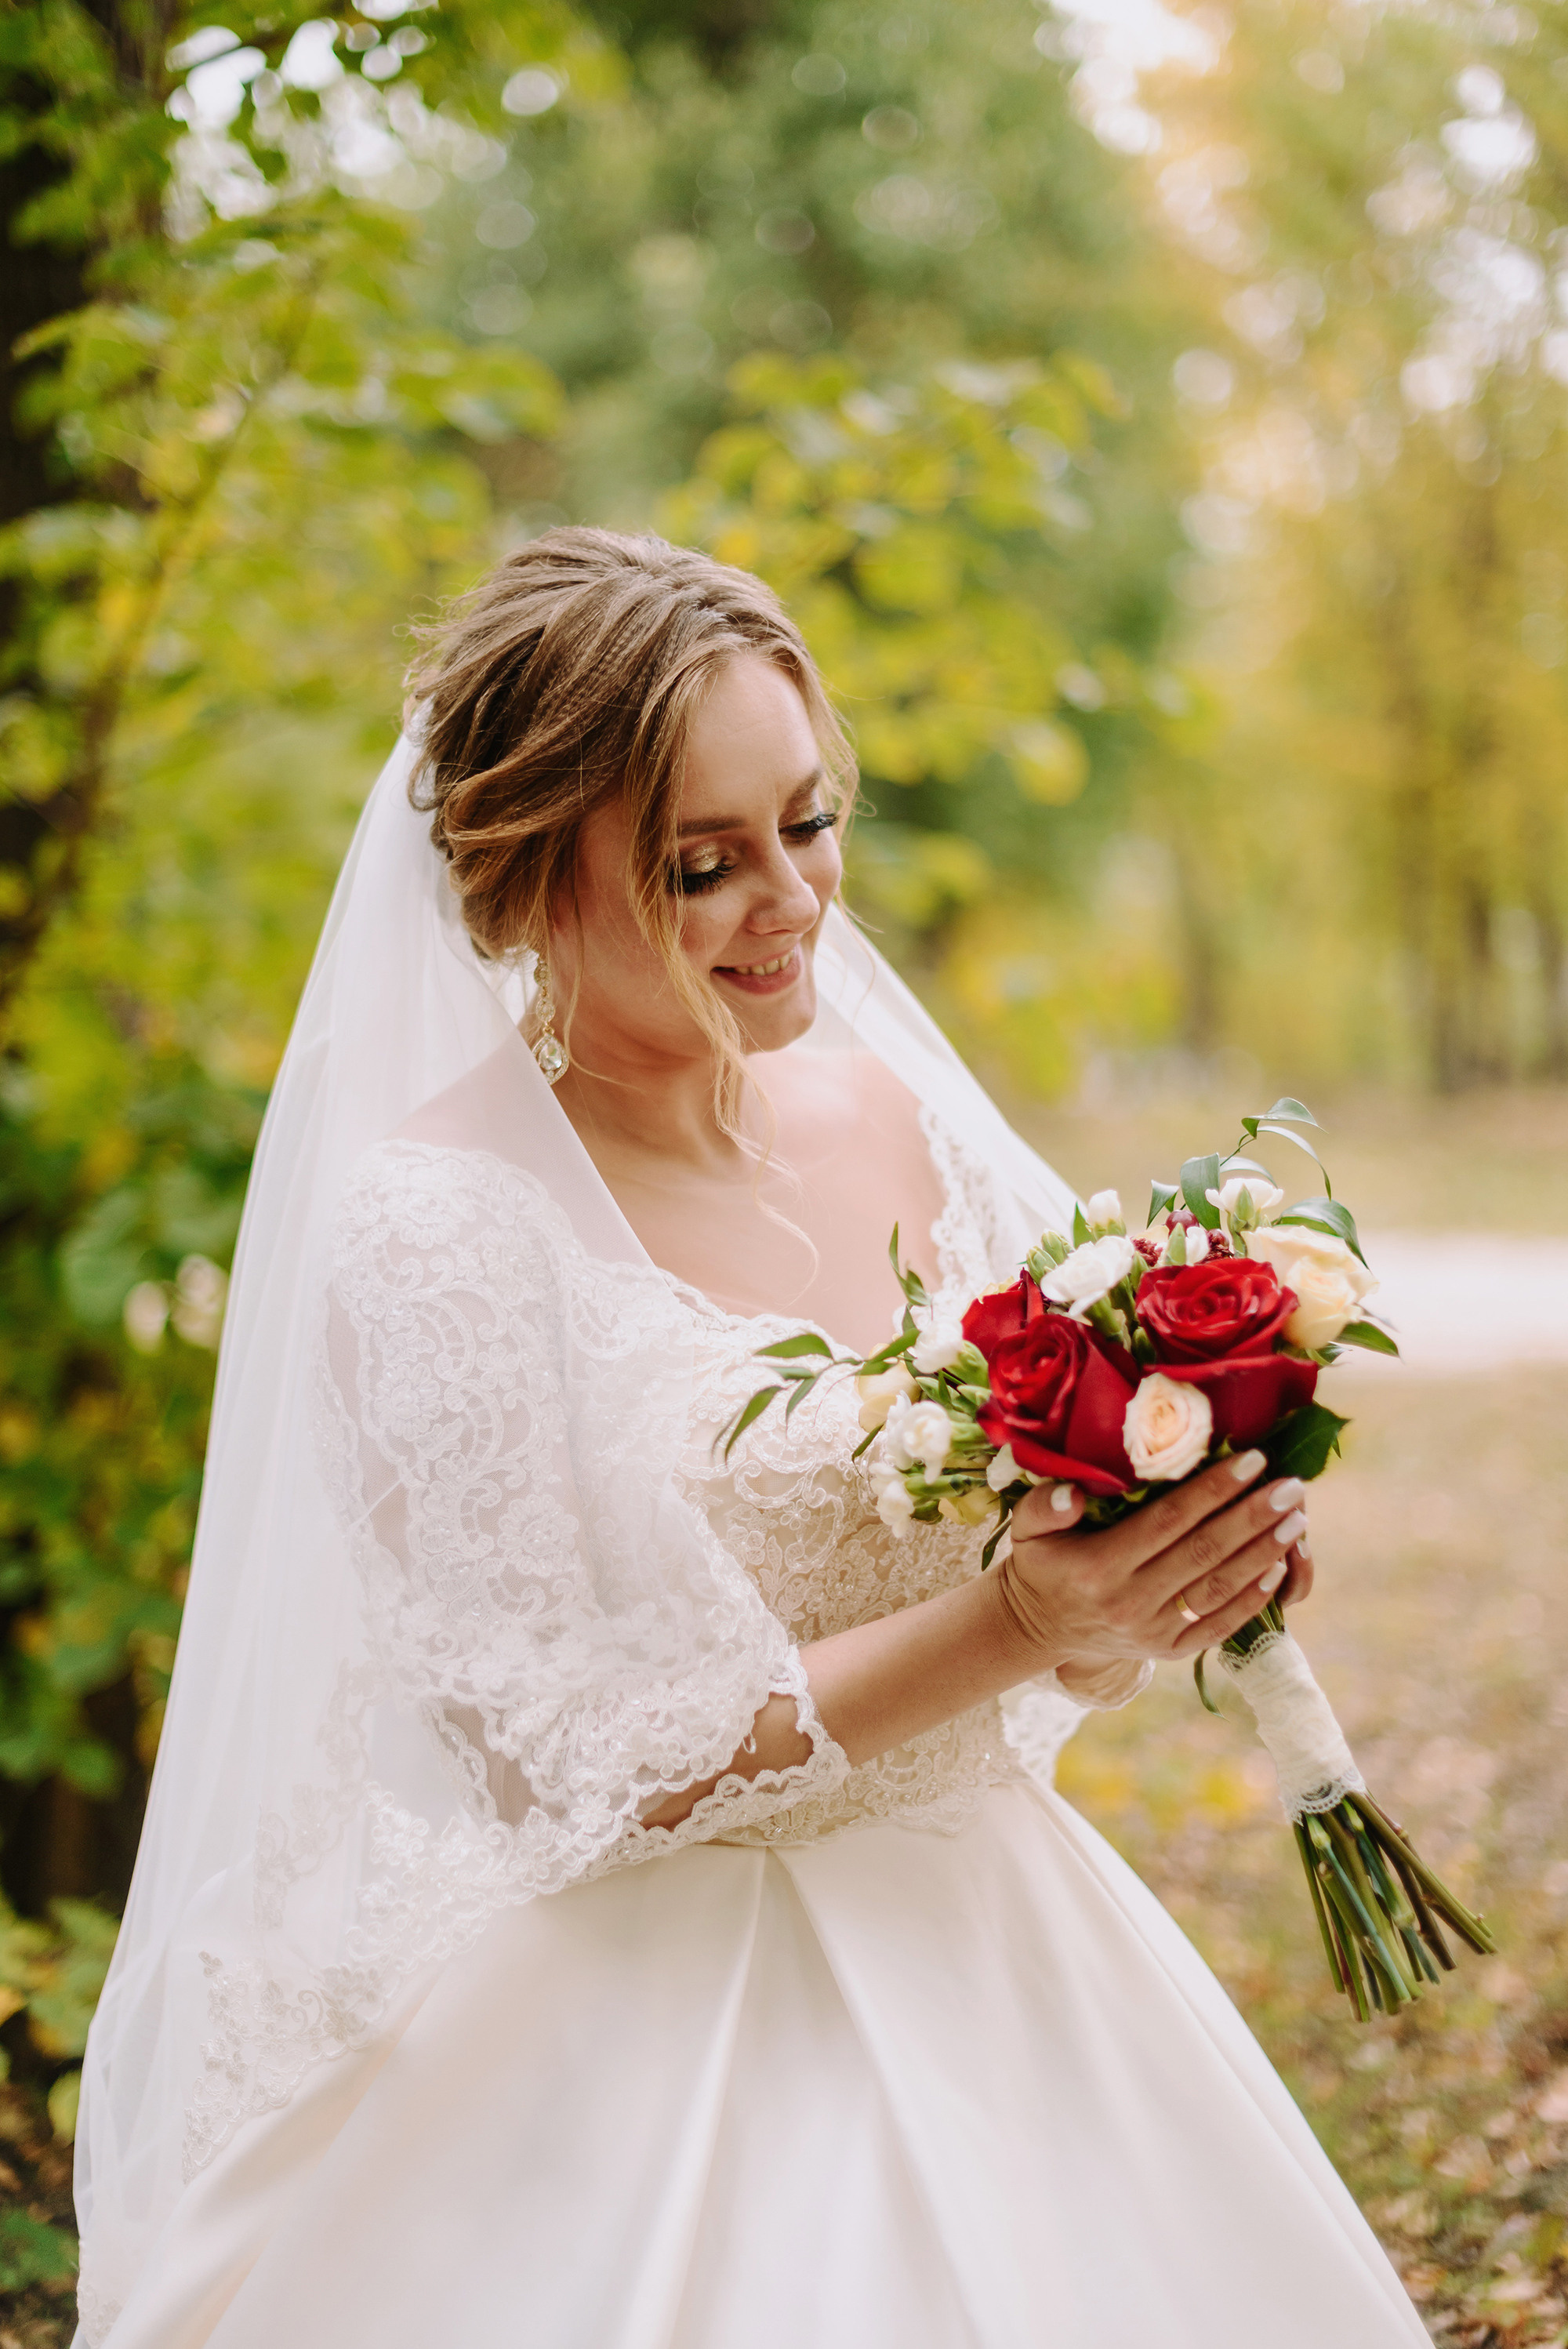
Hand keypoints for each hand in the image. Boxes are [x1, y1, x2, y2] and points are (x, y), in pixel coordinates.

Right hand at [996, 1450, 1311, 1671]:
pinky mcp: (1171, 1651)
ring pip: (1220, 1588)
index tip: (1252, 1460)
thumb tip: (1073, 1492)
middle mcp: (1131, 1602)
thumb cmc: (1042, 1563)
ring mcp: (1155, 1632)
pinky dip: (1254, 1598)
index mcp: (1100, 1566)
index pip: (1169, 1521)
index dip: (1213, 1490)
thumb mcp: (1027, 1529)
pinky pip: (1220, 1625)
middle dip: (1253, 1516)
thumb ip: (1045, 1505)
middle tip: (1293, 1485)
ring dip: (1263, 1553)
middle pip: (1205, 1553)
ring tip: (1297, 1520)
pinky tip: (1280, 1566)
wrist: (1040, 1627)